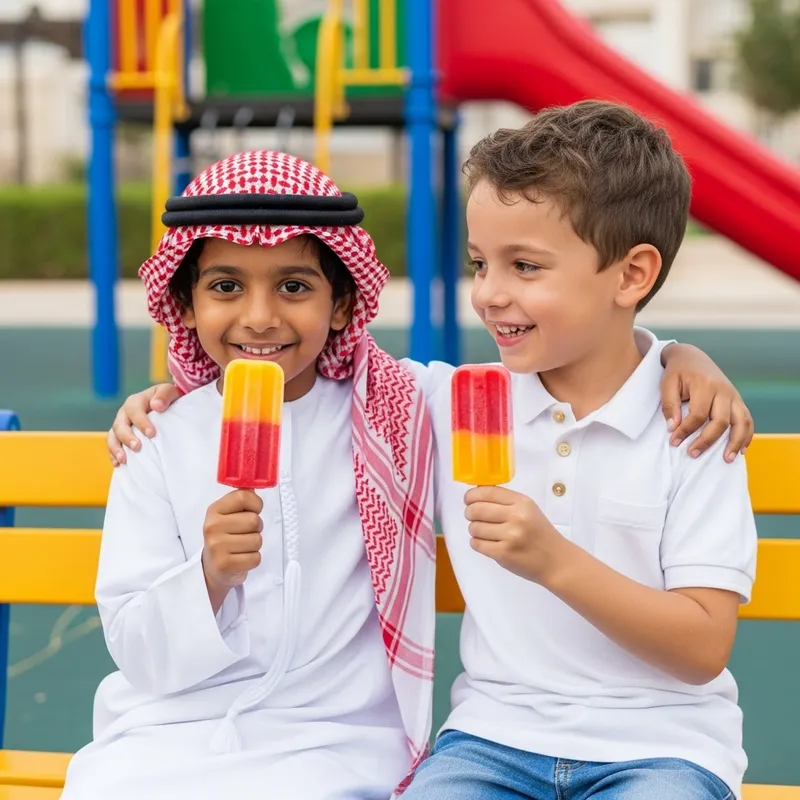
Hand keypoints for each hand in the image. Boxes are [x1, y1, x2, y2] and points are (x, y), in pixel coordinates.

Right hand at [107, 384, 181, 466]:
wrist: (164, 405)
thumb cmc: (167, 399)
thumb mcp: (169, 392)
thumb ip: (164, 395)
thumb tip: (157, 405)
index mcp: (136, 401)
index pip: (134, 410)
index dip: (141, 422)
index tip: (151, 434)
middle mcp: (125, 413)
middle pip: (119, 425)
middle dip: (127, 437)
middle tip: (137, 448)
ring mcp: (121, 425)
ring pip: (112, 436)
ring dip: (116, 448)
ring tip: (124, 460)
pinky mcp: (120, 437)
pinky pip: (112, 446)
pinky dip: (113, 455)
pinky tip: (119, 464)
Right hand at [202, 490, 263, 607]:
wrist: (212, 567)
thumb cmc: (225, 537)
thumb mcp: (227, 515)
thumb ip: (241, 499)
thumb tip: (254, 484)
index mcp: (214, 510)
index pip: (244, 497)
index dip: (256, 504)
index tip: (253, 510)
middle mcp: (212, 527)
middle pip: (254, 520)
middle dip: (256, 528)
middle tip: (245, 533)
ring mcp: (217, 547)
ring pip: (257, 540)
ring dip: (254, 545)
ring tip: (242, 546)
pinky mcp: (225, 565)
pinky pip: (255, 558)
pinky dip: (253, 559)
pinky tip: (241, 558)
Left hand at [465, 486, 566, 584]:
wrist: (556, 561)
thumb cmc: (540, 534)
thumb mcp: (528, 510)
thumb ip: (505, 502)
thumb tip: (475, 496)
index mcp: (522, 503)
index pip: (488, 492)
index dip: (472, 495)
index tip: (468, 500)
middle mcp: (516, 517)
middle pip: (476, 509)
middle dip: (469, 513)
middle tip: (472, 516)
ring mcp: (510, 536)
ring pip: (474, 527)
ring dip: (474, 530)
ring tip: (485, 533)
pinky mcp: (503, 554)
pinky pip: (477, 544)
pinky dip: (477, 543)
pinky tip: (487, 543)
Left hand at [660, 343, 753, 461]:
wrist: (692, 357)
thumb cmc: (677, 372)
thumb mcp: (667, 384)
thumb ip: (669, 405)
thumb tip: (672, 428)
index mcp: (705, 384)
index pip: (698, 414)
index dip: (686, 430)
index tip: (674, 442)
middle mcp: (724, 390)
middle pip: (720, 421)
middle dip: (707, 440)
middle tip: (692, 454)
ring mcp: (734, 395)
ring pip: (741, 422)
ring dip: (735, 442)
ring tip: (727, 460)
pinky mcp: (738, 400)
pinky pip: (748, 420)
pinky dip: (747, 435)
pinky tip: (741, 450)